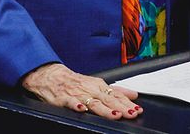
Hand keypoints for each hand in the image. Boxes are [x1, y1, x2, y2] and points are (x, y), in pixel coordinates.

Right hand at [21, 63, 141, 119]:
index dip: (128, 103)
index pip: (116, 95)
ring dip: (104, 109)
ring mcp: (77, 94)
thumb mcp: (96, 83)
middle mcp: (90, 89)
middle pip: (107, 99)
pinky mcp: (63, 98)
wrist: (51, 76)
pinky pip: (70, 102)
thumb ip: (115, 91)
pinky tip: (82, 109)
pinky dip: (76, 105)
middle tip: (131, 113)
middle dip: (120, 107)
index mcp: (98, 86)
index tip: (138, 109)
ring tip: (114, 114)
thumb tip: (133, 95)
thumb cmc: (75, 81)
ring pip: (92, 102)